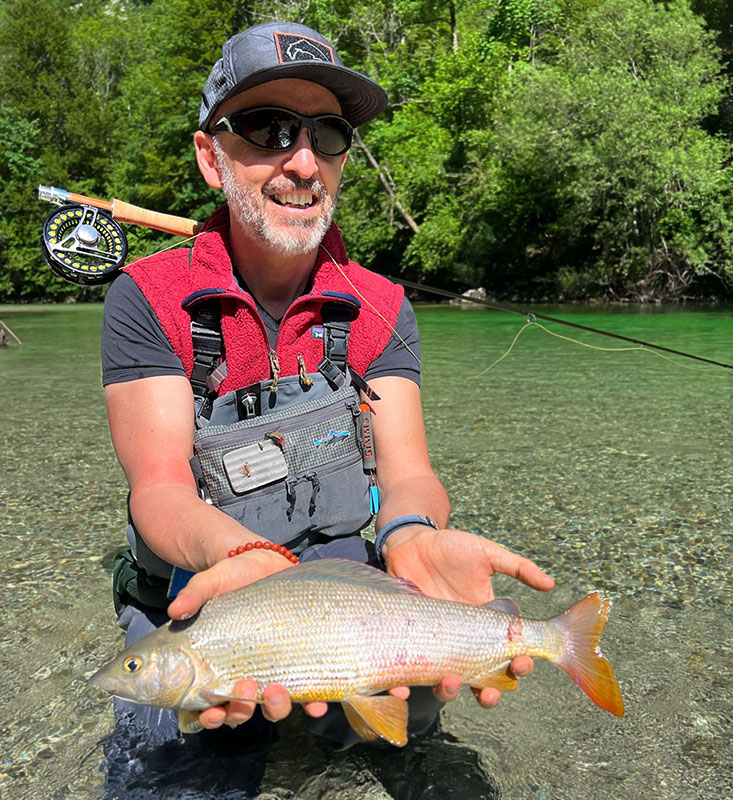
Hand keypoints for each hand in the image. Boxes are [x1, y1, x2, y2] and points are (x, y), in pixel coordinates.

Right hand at [168, 551, 314, 730]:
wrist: (264, 562)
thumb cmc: (231, 577)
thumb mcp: (210, 582)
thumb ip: (193, 595)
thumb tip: (175, 609)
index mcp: (216, 666)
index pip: (208, 705)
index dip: (210, 717)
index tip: (214, 710)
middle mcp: (244, 674)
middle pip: (240, 712)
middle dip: (241, 711)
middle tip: (246, 687)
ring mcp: (272, 670)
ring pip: (272, 708)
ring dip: (275, 709)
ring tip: (277, 691)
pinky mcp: (298, 661)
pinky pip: (307, 693)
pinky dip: (313, 705)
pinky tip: (315, 705)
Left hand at [382, 526, 553, 706]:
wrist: (412, 541)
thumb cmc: (451, 548)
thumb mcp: (487, 554)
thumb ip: (518, 567)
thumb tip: (550, 583)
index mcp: (486, 624)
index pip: (508, 656)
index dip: (518, 666)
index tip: (521, 662)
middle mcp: (463, 640)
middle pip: (481, 681)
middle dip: (489, 694)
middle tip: (490, 691)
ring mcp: (435, 643)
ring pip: (446, 683)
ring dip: (450, 692)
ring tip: (451, 682)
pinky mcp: (408, 641)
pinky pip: (408, 671)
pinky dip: (403, 687)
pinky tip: (402, 690)